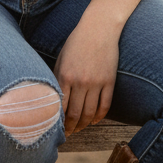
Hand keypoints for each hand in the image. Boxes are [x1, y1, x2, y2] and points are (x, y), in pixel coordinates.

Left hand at [54, 16, 119, 135]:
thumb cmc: (76, 41)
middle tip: (67, 134)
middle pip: (75, 114)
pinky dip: (99, 116)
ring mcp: (96, 82)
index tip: (54, 129)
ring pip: (89, 113)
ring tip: (79, 129)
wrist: (99, 27)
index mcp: (65, 76)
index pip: (60, 107)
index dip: (57, 122)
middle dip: (70, 128)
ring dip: (83, 124)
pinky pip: (105, 105)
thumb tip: (53, 99)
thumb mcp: (61, 58)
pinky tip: (93, 120)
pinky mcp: (109, 81)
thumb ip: (57, 78)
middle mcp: (80, 82)